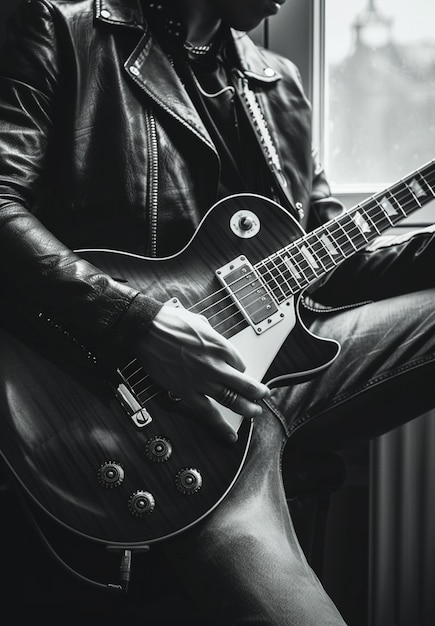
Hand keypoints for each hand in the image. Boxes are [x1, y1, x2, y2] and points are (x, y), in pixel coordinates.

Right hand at [136, 305, 269, 442]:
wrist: (146, 330)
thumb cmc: (169, 322)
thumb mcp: (199, 321)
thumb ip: (211, 334)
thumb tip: (213, 339)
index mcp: (220, 346)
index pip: (241, 363)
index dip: (241, 369)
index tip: (238, 372)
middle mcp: (216, 365)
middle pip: (245, 385)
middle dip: (257, 393)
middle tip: (263, 395)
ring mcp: (203, 381)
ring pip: (233, 400)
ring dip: (248, 409)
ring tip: (255, 412)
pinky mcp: (187, 392)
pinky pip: (209, 413)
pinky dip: (221, 426)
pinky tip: (230, 433)